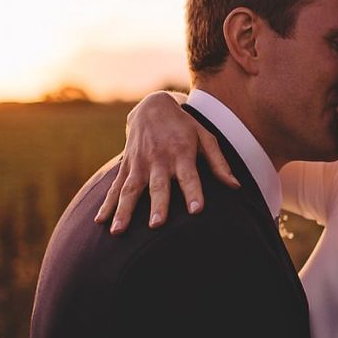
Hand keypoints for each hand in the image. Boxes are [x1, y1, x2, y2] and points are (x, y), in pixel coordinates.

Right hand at [94, 91, 239, 233]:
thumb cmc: (185, 126)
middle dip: (158, 205)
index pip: (189, 175)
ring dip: (124, 210)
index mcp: (182, 152)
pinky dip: (107, 204)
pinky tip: (100, 221)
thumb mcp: (205, 137)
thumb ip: (219, 163)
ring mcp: (139, 163)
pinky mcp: (126, 165)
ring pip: (130, 189)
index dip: (193, 192)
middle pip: (158, 185)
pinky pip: (115, 186)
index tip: (196, 210)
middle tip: (156, 225)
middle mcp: (159, 159)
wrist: (152, 106)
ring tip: (118, 231)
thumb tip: (236, 186)